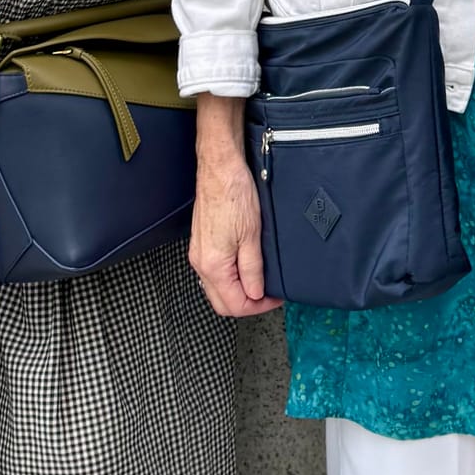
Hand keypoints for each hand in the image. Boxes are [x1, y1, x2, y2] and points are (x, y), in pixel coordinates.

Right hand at [189, 141, 280, 316]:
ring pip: (217, 288)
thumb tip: (256, 293)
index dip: (258, 306)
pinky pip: (213, 272)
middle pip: (222, 302)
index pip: (234, 304)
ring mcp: (199, 253)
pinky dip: (229, 277)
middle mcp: (201, 262)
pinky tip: (244, 267)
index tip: (275, 298)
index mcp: (213, 265)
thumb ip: (252, 269)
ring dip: (238, 291)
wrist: (220, 168)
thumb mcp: (252, 236)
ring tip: (259, 280)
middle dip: (247, 303)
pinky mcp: (201, 242)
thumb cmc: (234, 194)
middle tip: (268, 295)